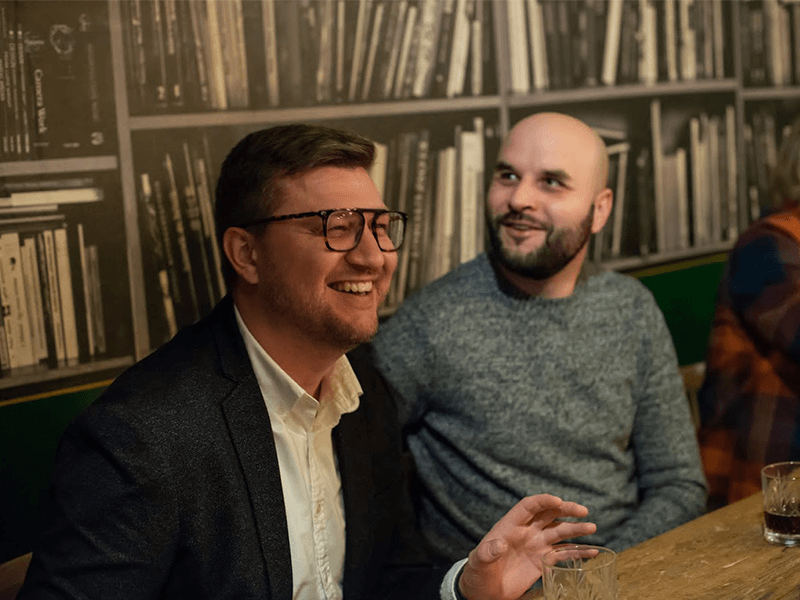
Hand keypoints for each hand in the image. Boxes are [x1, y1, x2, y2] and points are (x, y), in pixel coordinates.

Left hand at [458, 494, 596, 599]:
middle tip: (583, 510)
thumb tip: (499, 545)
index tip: (558, 501)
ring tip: (592, 528)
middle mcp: (526, 532)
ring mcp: (536, 546)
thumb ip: (488, 552)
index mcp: (510, 525)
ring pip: (559, 532)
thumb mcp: (479, 562)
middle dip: (566, 509)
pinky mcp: (543, 562)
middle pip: (549, 514)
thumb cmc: (478, 572)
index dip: (543, 501)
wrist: (483, 591)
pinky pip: (563, 554)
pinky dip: (578, 552)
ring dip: (575, 529)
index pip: (529, 506)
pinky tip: (592, 551)